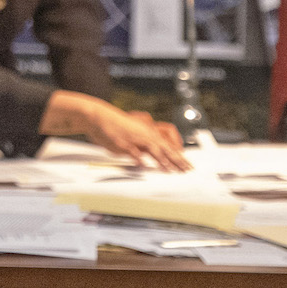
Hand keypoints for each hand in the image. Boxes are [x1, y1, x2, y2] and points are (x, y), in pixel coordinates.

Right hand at [43, 92, 190, 171]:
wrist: (99, 117)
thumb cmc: (116, 125)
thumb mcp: (134, 131)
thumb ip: (145, 142)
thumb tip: (155, 154)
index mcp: (148, 131)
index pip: (168, 144)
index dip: (179, 154)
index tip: (187, 164)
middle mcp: (144, 134)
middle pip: (165, 147)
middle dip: (177, 160)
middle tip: (187, 170)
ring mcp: (134, 138)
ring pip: (152, 148)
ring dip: (163, 160)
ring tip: (171, 170)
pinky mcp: (122, 142)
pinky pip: (132, 151)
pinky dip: (138, 158)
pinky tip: (143, 165)